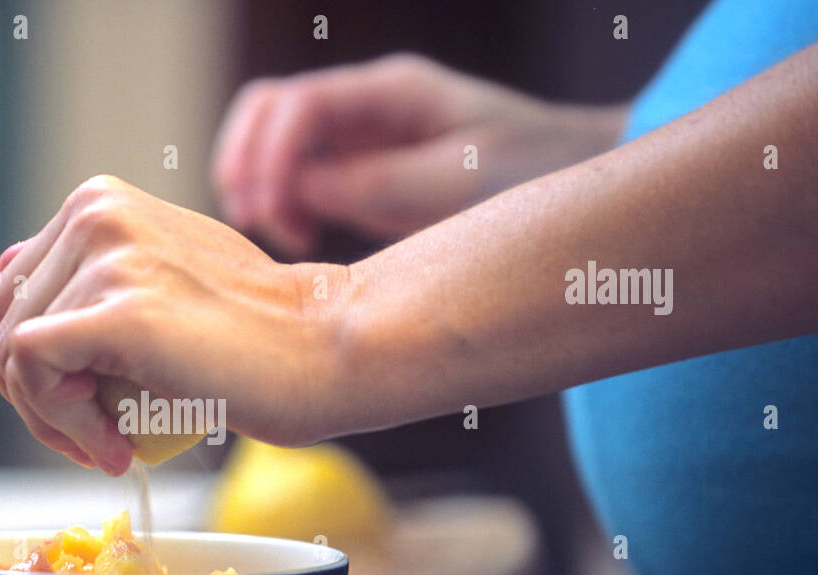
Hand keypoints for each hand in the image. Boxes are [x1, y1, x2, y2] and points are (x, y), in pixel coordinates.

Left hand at [0, 175, 347, 474]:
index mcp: (97, 201)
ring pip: (12, 354)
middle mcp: (94, 212)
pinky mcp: (117, 309)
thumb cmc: (256, 329)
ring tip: (113, 447)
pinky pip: (36, 374)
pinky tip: (115, 447)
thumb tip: (5, 263)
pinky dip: (64, 425)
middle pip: (2, 323)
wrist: (325, 346)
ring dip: (53, 421)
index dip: (33, 363)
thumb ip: (88, 272)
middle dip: (34, 396)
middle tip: (93, 440)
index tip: (84, 406)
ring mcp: (105, 255)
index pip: (14, 290)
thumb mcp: (160, 279)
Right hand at [213, 53, 627, 254]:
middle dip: (244, 160)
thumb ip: (379, 182)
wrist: (573, 178)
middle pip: (268, 111)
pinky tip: (303, 240)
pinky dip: (284, 208)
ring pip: (273, 146)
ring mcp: (358, 139)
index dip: (268, 154)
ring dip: (260, 187)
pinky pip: (297, 181)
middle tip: (248, 218)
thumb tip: (298, 188)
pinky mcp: (359, 175)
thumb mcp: (461, 181)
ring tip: (285, 237)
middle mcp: (365, 107)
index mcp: (392, 91)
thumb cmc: (533, 171)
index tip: (266, 211)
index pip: (298, 104)